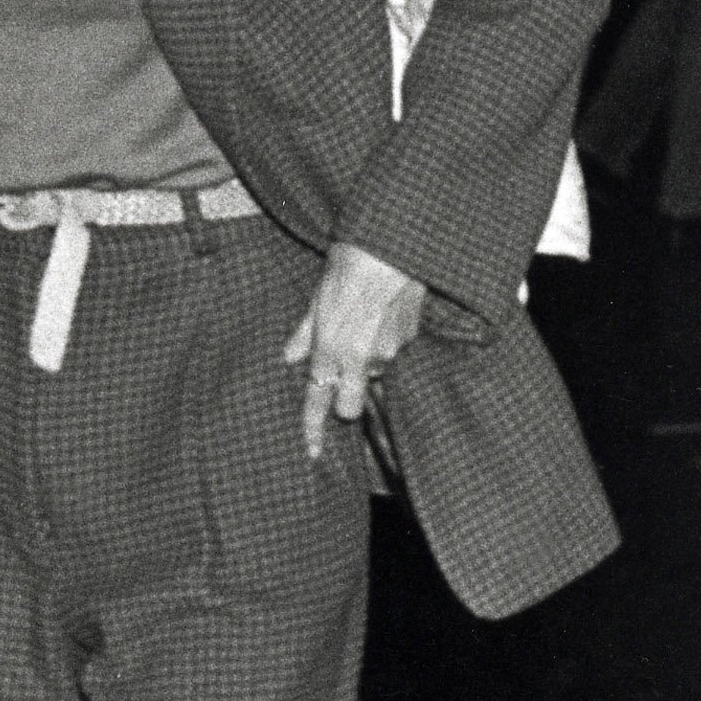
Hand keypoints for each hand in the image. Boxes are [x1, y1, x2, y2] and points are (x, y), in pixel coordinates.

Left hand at [284, 239, 426, 461]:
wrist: (389, 247)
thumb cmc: (347, 268)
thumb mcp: (316, 301)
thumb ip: (303, 335)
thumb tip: (290, 358)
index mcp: (330, 351)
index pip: (317, 403)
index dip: (312, 431)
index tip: (312, 453)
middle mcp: (359, 360)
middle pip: (350, 408)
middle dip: (345, 401)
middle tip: (340, 376)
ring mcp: (388, 353)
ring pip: (373, 376)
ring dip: (365, 363)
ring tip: (362, 325)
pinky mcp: (410, 340)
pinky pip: (393, 353)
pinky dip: (386, 342)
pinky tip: (382, 314)